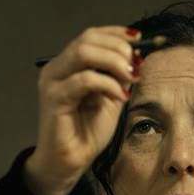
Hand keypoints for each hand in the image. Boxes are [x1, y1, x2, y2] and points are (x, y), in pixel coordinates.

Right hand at [24, 26, 140, 194]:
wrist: (71, 160)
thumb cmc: (89, 131)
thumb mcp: (112, 96)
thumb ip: (119, 76)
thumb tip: (137, 56)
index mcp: (69, 64)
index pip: (91, 35)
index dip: (117, 34)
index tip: (141, 41)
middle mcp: (57, 68)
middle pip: (88, 39)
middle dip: (119, 49)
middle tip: (136, 68)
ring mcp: (53, 81)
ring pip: (84, 53)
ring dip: (114, 63)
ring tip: (130, 79)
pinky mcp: (54, 98)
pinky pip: (84, 80)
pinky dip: (108, 84)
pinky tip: (121, 97)